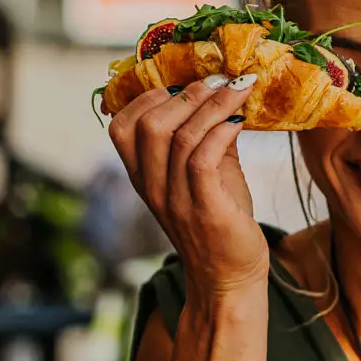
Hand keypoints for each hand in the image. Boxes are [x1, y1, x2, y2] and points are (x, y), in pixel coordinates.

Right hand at [108, 80, 269, 307]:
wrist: (229, 280)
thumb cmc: (220, 224)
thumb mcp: (208, 174)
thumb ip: (207, 138)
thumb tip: (224, 94)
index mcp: (144, 177)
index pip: (121, 127)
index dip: (148, 96)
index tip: (184, 81)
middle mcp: (152, 187)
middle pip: (148, 124)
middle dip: (185, 94)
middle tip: (218, 81)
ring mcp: (175, 200)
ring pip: (177, 136)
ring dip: (211, 105)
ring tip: (237, 90)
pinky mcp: (204, 210)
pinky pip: (202, 158)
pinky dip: (222, 131)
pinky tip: (240, 121)